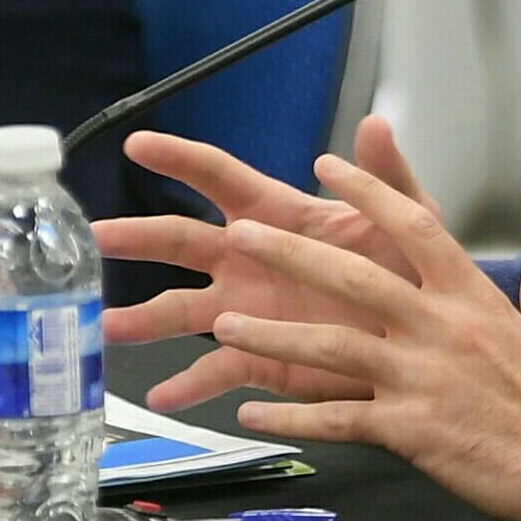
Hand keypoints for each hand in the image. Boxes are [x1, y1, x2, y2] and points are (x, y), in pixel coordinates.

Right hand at [97, 120, 439, 409]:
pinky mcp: (261, 357)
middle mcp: (249, 259)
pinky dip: (188, 385)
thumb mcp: (408, 221)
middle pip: (179, 240)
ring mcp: (248, 310)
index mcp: (277, 215)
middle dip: (135, 236)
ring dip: (141, 319)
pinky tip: (161, 398)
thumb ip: (386, 177)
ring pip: (180, 310)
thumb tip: (376, 122)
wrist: (427, 344)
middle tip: (93, 236)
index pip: (218, 177)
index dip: (179, 158)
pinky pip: (215, 370)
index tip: (137, 145)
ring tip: (101, 328)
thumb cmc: (411, 272)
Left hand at [141, 142, 520, 520]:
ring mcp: (423, 377)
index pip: (414, 225)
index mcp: (473, 297)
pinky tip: (253, 409)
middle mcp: (441, 327)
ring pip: (331, 346)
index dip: (368, 192)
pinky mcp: (413, 429)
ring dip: (272, 335)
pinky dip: (292, 414)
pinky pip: (338, 418)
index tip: (327, 166)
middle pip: (353, 277)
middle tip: (241, 234)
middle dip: (290, 252)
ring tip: (224, 325)